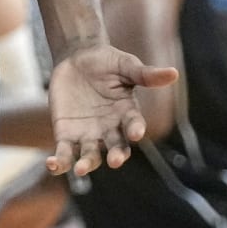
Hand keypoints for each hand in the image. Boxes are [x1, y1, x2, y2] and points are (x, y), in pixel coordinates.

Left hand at [44, 44, 177, 177]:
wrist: (76, 57)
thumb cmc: (106, 61)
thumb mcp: (125, 65)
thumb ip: (145, 74)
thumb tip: (174, 73)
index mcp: (127, 114)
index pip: (134, 126)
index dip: (135, 129)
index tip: (135, 133)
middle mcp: (110, 129)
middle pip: (116, 148)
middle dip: (117, 156)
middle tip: (115, 161)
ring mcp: (88, 134)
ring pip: (90, 156)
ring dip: (86, 165)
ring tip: (80, 170)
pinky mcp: (66, 134)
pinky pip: (64, 152)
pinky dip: (59, 162)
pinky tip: (52, 164)